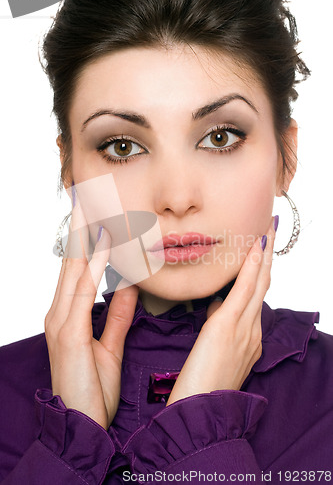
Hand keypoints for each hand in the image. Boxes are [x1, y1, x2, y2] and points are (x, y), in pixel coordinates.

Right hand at [45, 197, 138, 429]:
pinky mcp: (68, 332)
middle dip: (79, 226)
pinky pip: (83, 290)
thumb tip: (129, 286)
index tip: (96, 213)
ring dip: (85, 234)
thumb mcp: (110, 346)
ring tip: (92, 204)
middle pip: (72, 259)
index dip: (87, 238)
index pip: (79, 267)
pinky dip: (95, 264)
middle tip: (87, 194)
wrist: (81, 425)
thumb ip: (118, 315)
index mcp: (70, 314)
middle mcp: (60, 312)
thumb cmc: (92, 389)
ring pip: (74, 267)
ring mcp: (61, 320)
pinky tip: (105, 243)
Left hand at [166, 217, 276, 405]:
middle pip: (263, 285)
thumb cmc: (201, 388)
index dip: (260, 271)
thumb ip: (219, 327)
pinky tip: (256, 246)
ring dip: (263, 253)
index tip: (260, 251)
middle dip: (268, 256)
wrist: (199, 413)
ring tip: (267, 228)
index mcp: (248, 338)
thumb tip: (216, 305)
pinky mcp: (228, 326)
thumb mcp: (214, 352)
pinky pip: (245, 289)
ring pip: (259, 282)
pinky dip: (252, 266)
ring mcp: (244, 328)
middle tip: (271, 229)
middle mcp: (252, 330)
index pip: (255, 297)